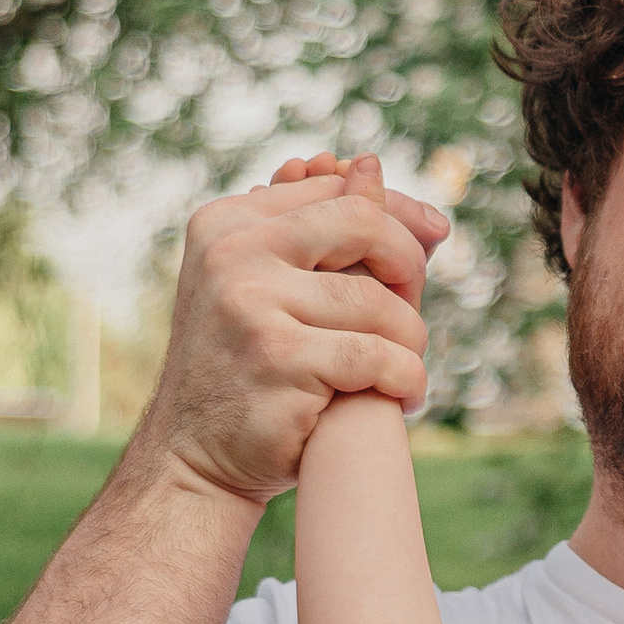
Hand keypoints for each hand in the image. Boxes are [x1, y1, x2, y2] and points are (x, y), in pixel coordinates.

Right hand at [135, 149, 446, 511]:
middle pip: (365, 224)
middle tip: (413, 316)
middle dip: (409, 267)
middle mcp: (232, 252)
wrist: (193, 458)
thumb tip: (372, 165)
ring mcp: (250, 303)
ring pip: (378, 303)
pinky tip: (406, 397)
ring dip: (409, 342)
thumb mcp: (269, 288)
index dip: (396, 215)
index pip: (337, 190)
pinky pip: (376, 356)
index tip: (430, 242)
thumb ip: (317, 233)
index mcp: (228, 223)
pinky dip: (405, 379)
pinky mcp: (278, 357)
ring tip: (405, 370)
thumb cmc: (247, 371)